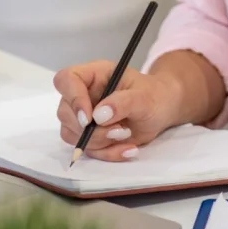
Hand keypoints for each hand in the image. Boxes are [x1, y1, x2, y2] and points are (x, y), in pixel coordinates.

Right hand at [53, 60, 181, 161]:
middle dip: (91, 129)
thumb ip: (123, 102)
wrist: (162, 110)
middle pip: (65, 112)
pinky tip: (128, 148)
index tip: (89, 118)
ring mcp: (84, 116)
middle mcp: (83, 94)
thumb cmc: (154, 95)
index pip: (66, 80)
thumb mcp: (144, 96)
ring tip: (126, 135)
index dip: (73, 98)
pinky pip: (87, 149)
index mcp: (94, 75)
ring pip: (72, 134)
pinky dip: (107, 153)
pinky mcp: (89, 135)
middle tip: (120, 130)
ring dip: (99, 142)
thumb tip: (99, 116)